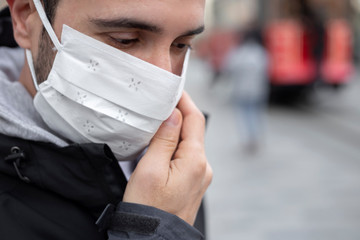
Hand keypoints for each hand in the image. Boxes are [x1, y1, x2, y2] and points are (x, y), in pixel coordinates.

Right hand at [123, 92, 212, 224]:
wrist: (154, 237)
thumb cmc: (148, 206)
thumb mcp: (151, 169)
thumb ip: (164, 139)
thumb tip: (174, 114)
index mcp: (195, 160)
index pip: (195, 119)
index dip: (185, 100)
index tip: (173, 87)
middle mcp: (203, 167)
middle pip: (193, 130)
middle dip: (178, 114)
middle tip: (159, 101)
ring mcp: (200, 176)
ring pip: (189, 143)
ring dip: (175, 130)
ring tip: (156, 121)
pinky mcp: (193, 182)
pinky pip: (187, 156)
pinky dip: (176, 145)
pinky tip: (161, 144)